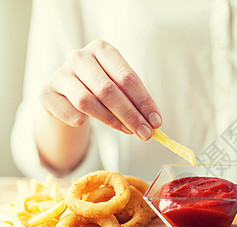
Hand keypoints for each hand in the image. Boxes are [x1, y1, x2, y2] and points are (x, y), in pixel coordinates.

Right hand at [40, 39, 160, 140]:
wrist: (66, 95)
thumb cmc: (100, 89)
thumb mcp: (119, 87)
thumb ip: (135, 101)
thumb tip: (154, 122)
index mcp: (102, 49)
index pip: (127, 77)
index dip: (144, 101)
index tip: (157, 122)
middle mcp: (79, 57)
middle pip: (108, 90)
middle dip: (130, 115)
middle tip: (146, 133)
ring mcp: (60, 74)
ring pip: (87, 102)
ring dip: (112, 121)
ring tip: (128, 131)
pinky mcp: (46, 93)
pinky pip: (70, 113)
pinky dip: (83, 122)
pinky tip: (90, 124)